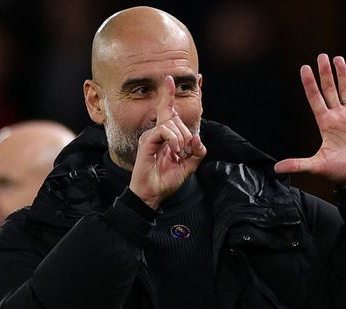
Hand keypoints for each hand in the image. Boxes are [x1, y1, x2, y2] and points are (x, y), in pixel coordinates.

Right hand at [129, 75, 205, 208]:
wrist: (153, 193)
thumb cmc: (167, 180)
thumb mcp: (189, 166)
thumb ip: (197, 152)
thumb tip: (198, 139)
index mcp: (167, 136)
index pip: (169, 111)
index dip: (170, 95)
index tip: (172, 79)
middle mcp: (157, 133)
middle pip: (175, 117)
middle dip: (186, 133)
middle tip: (185, 152)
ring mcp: (151, 136)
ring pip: (171, 123)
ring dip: (181, 139)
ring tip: (179, 154)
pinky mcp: (147, 142)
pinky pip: (164, 131)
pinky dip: (174, 140)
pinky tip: (174, 152)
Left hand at [274, 54, 345, 186]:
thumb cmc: (339, 171)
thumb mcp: (318, 166)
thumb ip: (298, 164)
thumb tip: (276, 169)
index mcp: (325, 123)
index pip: (315, 99)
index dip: (310, 84)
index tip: (304, 68)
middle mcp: (338, 116)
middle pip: (330, 90)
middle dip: (325, 73)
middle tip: (321, 56)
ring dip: (343, 75)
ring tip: (338, 58)